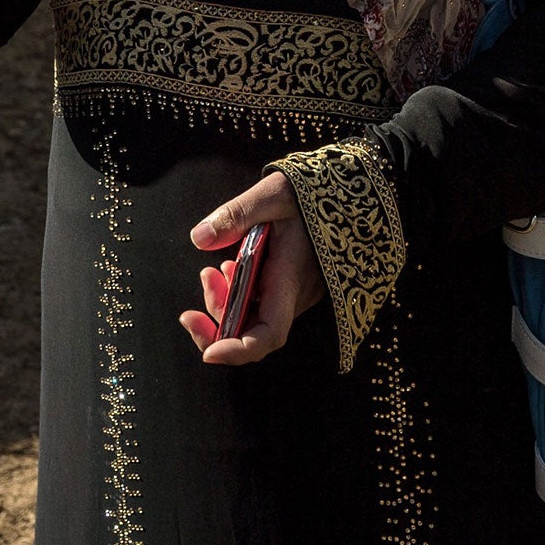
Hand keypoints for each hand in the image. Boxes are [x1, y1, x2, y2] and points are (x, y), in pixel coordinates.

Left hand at [179, 171, 323, 365]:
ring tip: (211, 271)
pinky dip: (237, 293)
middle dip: (218, 319)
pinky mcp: (289, 285)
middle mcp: (294, 294)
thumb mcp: (272, 193)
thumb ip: (236, 215)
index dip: (239, 350)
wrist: (345, 192)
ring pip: (253, 317)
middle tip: (201, 285)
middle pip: (252, 331)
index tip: (209, 353)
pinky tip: (229, 268)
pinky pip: (260, 303)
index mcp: (291, 278)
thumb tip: (199, 238)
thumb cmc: (312, 191)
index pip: (268, 334)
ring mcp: (293, 292)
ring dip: (225, 303)